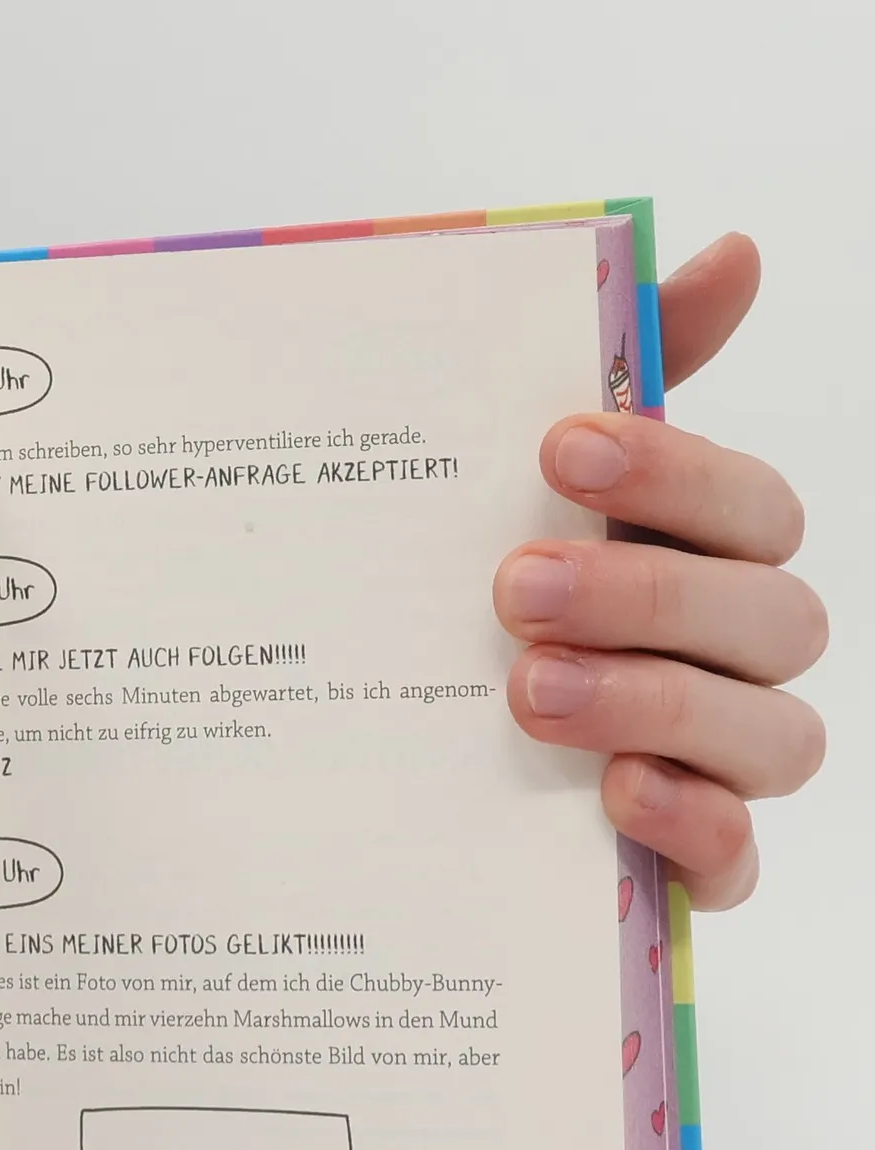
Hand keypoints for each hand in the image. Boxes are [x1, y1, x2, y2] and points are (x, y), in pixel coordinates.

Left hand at [493, 233, 825, 908]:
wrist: (408, 761)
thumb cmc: (493, 601)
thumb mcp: (529, 497)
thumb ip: (629, 383)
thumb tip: (731, 253)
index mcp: (708, 559)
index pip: (752, 505)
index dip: (673, 468)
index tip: (559, 447)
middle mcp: (737, 658)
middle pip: (770, 615)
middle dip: (646, 593)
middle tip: (512, 587)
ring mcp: (725, 764)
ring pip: (774, 735)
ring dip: (658, 701)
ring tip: (531, 691)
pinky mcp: (692, 862)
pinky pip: (736, 861)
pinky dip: (692, 826)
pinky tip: (617, 792)